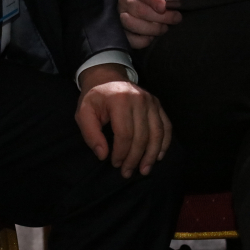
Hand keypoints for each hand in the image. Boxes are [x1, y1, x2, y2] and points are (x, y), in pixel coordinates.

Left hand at [76, 63, 172, 177]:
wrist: (107, 77)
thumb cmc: (95, 98)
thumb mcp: (83, 113)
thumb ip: (90, 134)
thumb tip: (103, 155)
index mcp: (120, 100)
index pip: (124, 133)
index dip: (121, 153)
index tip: (115, 164)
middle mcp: (139, 99)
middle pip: (142, 136)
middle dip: (135, 158)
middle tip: (127, 172)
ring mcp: (151, 101)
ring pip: (157, 133)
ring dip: (152, 154)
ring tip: (144, 170)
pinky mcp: (158, 104)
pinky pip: (166, 126)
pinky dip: (164, 143)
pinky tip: (158, 156)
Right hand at [118, 0, 183, 48]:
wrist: (139, 0)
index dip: (153, 0)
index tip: (163, 7)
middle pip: (140, 10)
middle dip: (160, 17)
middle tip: (175, 19)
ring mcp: (120, 15)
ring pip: (133, 25)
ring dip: (152, 29)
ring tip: (164, 28)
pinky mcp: (121, 30)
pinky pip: (130, 39)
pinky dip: (143, 40)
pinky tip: (151, 37)